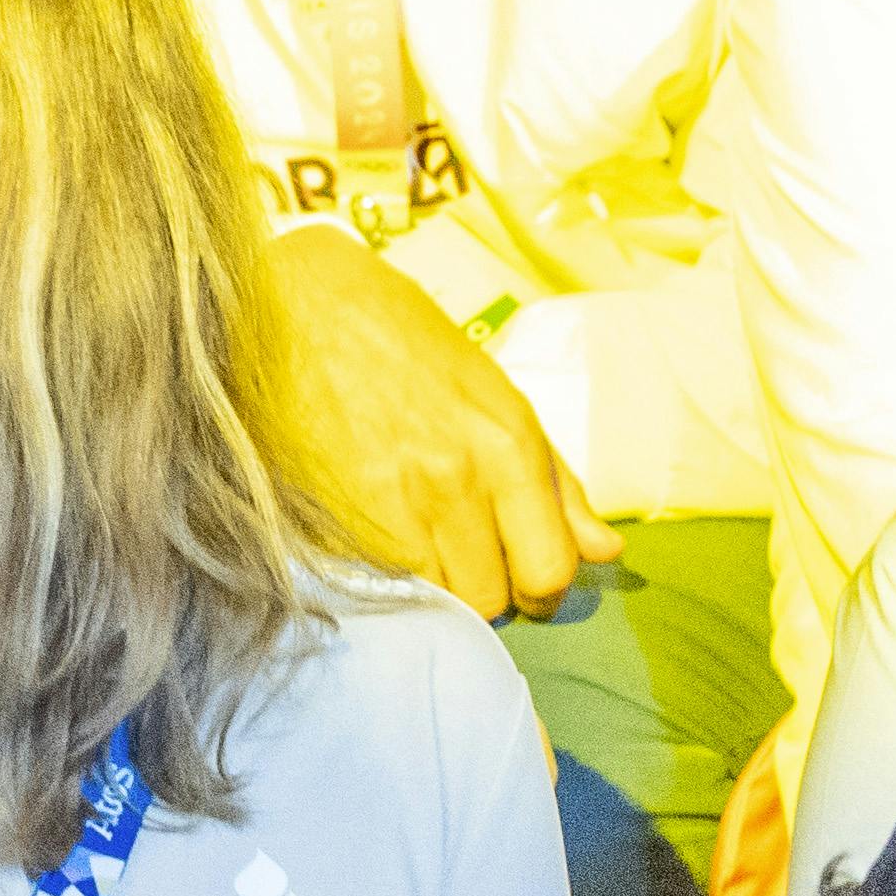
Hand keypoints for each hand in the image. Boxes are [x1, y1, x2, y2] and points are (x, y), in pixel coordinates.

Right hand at [272, 220, 607, 614]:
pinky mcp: (333, 509)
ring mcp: (390, 498)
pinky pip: (378, 580)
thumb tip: (606, 551)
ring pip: (435, 599)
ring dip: (432, 585)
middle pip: (490, 598)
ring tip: (416, 545)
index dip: (539, 589)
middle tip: (462, 559)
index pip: (550, 571)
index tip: (519, 578)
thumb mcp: (492, 392)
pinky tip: (374, 533)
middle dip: (483, 588)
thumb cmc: (397, 334)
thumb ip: (553, 478)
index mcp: (508, 446)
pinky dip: (382, 573)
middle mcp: (457, 480)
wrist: (289, 296)